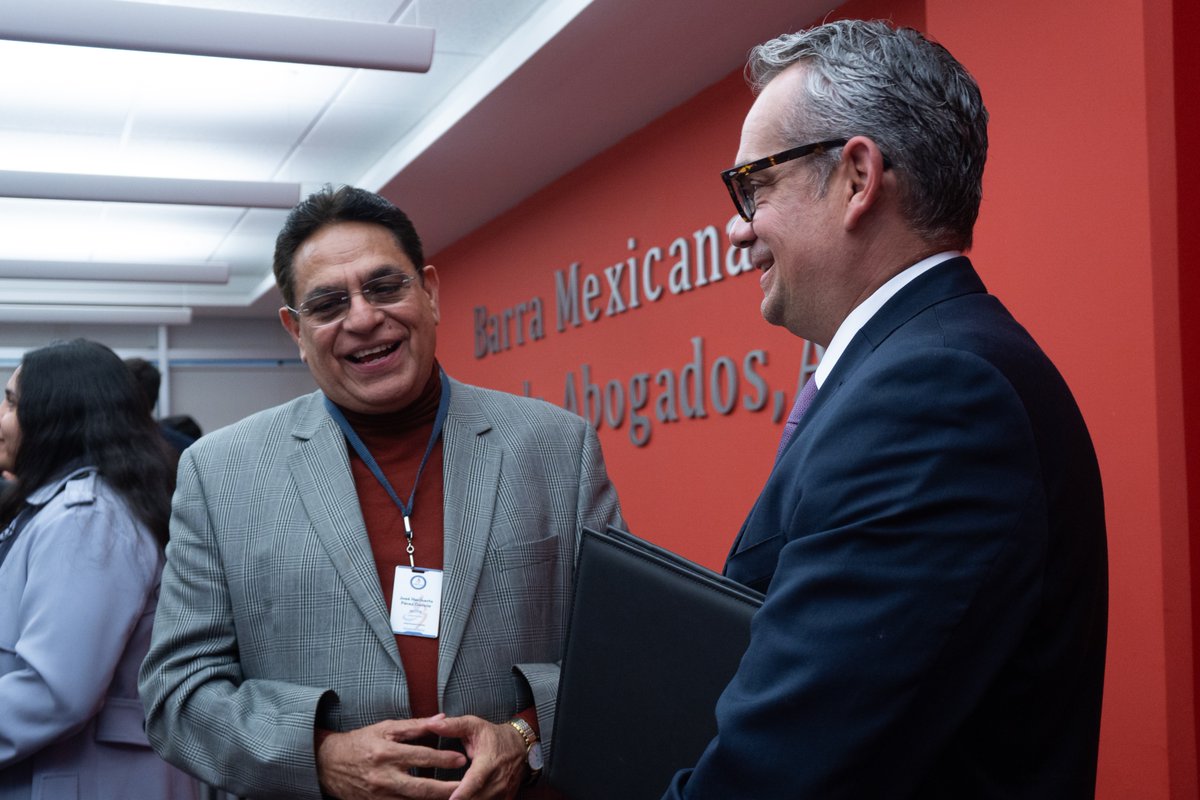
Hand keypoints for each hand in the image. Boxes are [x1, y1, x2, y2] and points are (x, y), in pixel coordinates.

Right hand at [315, 716, 467, 799]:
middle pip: (421, 787)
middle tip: (465, 786)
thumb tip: (442, 719)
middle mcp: (383, 776)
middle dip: (446, 789)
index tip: (461, 759)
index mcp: (387, 752)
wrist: (327, 764)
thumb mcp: (385, 727)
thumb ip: (415, 725)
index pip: (422, 756)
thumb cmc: (360, 741)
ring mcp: (379, 795)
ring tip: (454, 797)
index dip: (444, 759)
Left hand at [426, 715, 526, 799]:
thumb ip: (453, 726)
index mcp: (488, 762)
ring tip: (450, 798)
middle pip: (476, 798)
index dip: (463, 793)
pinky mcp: (505, 799)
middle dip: (460, 799)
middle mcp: (498, 780)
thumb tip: (431, 724)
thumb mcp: (474, 726)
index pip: (475, 780)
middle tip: (438, 796)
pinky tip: (464, 799)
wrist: (521, 746)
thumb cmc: (493, 736)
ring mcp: (503, 792)